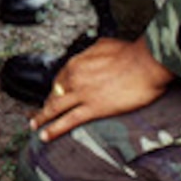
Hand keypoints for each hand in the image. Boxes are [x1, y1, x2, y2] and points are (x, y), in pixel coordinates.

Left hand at [29, 36, 172, 141]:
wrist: (146, 64)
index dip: (54, 89)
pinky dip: (54, 129)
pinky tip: (46, 135)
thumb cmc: (130, 53)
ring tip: (35, 126)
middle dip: (44, 106)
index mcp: (76, 63)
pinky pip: (68, 121)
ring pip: (55, 108)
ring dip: (42, 118)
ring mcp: (82, 94)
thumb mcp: (104, 45)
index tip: (52, 95)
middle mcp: (74, 78)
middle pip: (54, 94)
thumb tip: (90, 54)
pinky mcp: (93, 109)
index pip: (59, 79)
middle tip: (37, 114)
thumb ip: (91, 52)